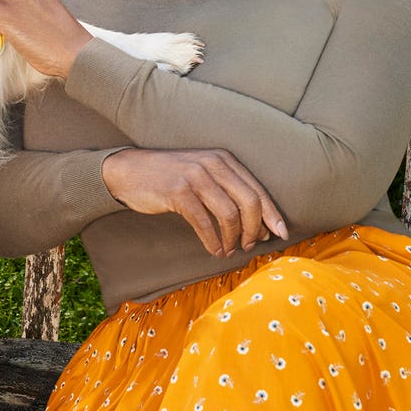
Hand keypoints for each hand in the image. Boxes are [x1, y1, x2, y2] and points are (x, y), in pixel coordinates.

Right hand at [102, 148, 288, 257]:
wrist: (129, 171)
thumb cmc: (170, 177)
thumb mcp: (203, 175)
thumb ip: (228, 192)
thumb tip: (259, 225)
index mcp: (224, 159)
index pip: (257, 189)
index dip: (271, 214)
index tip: (281, 235)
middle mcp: (212, 164)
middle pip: (249, 202)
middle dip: (255, 230)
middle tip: (251, 246)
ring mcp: (195, 176)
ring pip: (230, 214)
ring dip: (234, 238)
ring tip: (229, 250)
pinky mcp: (178, 191)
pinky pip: (204, 222)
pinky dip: (213, 241)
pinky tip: (214, 250)